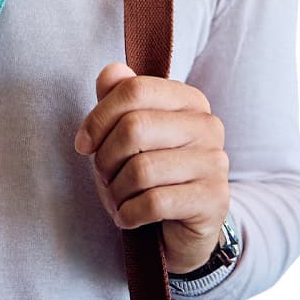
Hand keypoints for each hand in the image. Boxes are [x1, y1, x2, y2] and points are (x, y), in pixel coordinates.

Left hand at [74, 62, 230, 274]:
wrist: (182, 228)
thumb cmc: (150, 172)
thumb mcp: (128, 131)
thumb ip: (118, 95)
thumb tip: (111, 71)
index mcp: (189, 99)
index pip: (134, 90)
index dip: (99, 117)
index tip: (83, 143)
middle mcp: (208, 126)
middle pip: (134, 127)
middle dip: (106, 158)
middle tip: (104, 176)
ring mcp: (215, 163)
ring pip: (142, 169)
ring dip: (116, 190)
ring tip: (117, 198)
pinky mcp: (214, 200)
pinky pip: (154, 202)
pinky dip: (129, 213)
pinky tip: (128, 216)